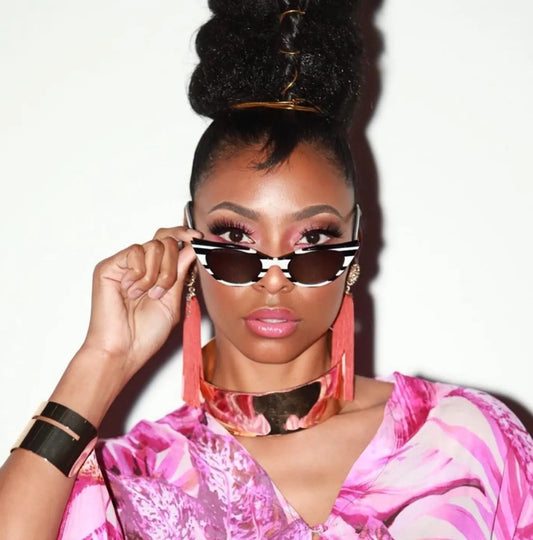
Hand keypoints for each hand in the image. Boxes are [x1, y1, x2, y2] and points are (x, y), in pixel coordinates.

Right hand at [81, 226, 201, 383]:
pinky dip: (141, 273)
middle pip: (165, 239)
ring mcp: (124, 265)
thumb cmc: (146, 333)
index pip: (170, 241)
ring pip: (153, 245)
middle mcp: (140, 265)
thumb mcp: (173, 299)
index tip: (198, 238)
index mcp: (156, 271)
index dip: (184, 235)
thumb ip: (181, 272)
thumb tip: (192, 247)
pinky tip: (132, 291)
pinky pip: (135, 252)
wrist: (125, 350)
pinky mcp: (109, 267)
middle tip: (165, 287)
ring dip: (157, 273)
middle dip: (173, 263)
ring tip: (148, 295)